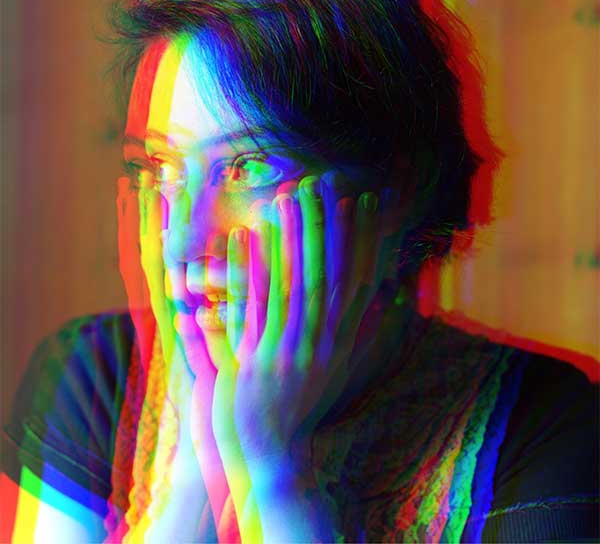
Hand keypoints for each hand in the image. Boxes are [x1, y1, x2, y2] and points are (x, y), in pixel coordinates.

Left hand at [199, 174, 387, 540]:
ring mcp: (291, 351)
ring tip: (290, 195)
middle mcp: (321, 342)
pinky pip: (256, 308)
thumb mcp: (341, 369)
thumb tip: (396, 299)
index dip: (361, 237)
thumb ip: (367, 333)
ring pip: (294, 282)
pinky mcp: (260, 362)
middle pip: (328, 272)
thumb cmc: (299, 411)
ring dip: (293, 237)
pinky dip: (251, 271)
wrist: (269, 461)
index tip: (363, 201)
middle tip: (325, 181)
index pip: (356, 278)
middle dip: (327, 224)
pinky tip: (244, 238)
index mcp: (340, 342)